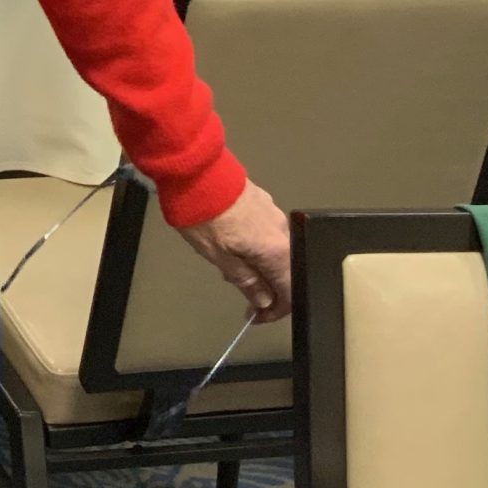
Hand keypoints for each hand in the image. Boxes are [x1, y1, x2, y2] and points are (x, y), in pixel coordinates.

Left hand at [179, 178, 292, 323]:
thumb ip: (247, 281)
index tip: (254, 316)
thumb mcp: (221, 257)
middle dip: (264, 287)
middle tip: (239, 291)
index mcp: (277, 251)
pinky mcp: (263, 201)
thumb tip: (265, 301)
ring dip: (258, 266)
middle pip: (285, 271)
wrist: (196, 171)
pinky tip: (232, 245)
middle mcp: (284, 233)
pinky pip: (267, 234)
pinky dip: (255, 248)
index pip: (290, 292)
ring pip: (274, 252)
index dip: (275, 311)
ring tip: (229, 267)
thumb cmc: (206, 218)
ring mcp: (275, 214)